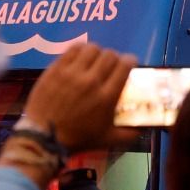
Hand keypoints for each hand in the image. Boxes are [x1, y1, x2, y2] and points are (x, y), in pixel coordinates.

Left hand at [20, 43, 135, 152]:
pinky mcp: (56, 69)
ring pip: (92, 49)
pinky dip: (80, 50)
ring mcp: (72, 73)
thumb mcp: (108, 140)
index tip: (129, 63)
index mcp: (106, 97)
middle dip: (115, 57)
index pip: (124, 66)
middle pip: (110, 55)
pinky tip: (81, 57)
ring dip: (98, 52)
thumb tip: (145, 128)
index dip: (130, 61)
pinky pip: (73, 49)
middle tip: (111, 64)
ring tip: (95, 60)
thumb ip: (130, 133)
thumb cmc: (78, 138)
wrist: (44, 137)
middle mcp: (91, 81)